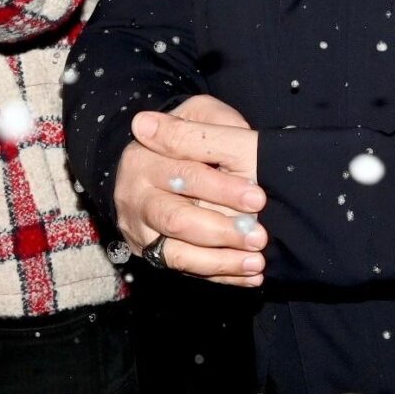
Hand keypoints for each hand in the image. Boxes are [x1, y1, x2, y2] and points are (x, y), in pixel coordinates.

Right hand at [112, 94, 267, 286]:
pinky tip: (249, 275)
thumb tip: (143, 124)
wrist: (168, 161)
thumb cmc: (196, 137)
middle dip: (221, 230)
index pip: (184, 176)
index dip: (222, 188)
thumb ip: (192, 128)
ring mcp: (140, 227)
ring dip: (220, 261)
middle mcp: (136, 194)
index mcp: (145, 156)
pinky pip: (183, 271)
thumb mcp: (200, 118)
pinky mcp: (150, 252)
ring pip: (176, 253)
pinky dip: (219, 275)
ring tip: (257, 262)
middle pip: (176, 219)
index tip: (258, 198)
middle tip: (259, 236)